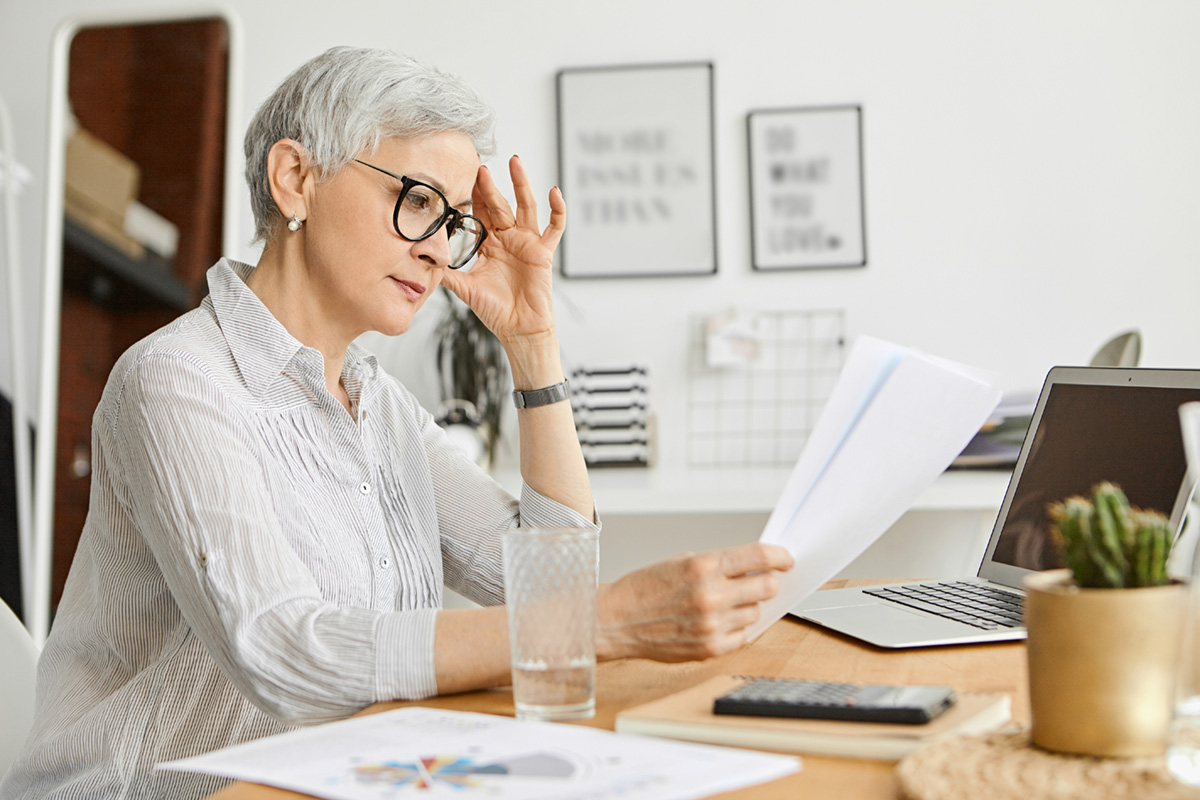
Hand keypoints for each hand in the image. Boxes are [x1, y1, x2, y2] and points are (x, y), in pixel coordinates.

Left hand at [439, 156, 563, 344]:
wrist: (518, 330)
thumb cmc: (496, 311)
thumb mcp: (465, 289)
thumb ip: (447, 274)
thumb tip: (421, 263)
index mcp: (489, 244)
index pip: (479, 212)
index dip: (471, 194)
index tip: (461, 174)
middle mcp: (508, 238)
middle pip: (499, 204)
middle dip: (490, 185)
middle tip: (480, 166)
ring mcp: (527, 242)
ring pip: (525, 206)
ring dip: (521, 183)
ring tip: (515, 162)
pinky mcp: (543, 252)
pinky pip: (554, 227)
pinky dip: (557, 210)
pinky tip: (554, 192)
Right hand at [596, 543, 793, 662]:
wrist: (616, 620)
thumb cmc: (644, 589)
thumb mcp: (680, 562)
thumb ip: (718, 565)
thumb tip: (753, 569)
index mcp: (703, 566)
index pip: (759, 557)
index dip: (780, 557)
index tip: (786, 559)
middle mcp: (711, 595)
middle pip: (767, 587)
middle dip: (767, 583)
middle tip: (759, 583)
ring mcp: (712, 624)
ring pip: (755, 613)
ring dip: (747, 607)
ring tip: (724, 605)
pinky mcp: (710, 648)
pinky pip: (742, 637)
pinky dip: (736, 629)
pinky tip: (718, 622)